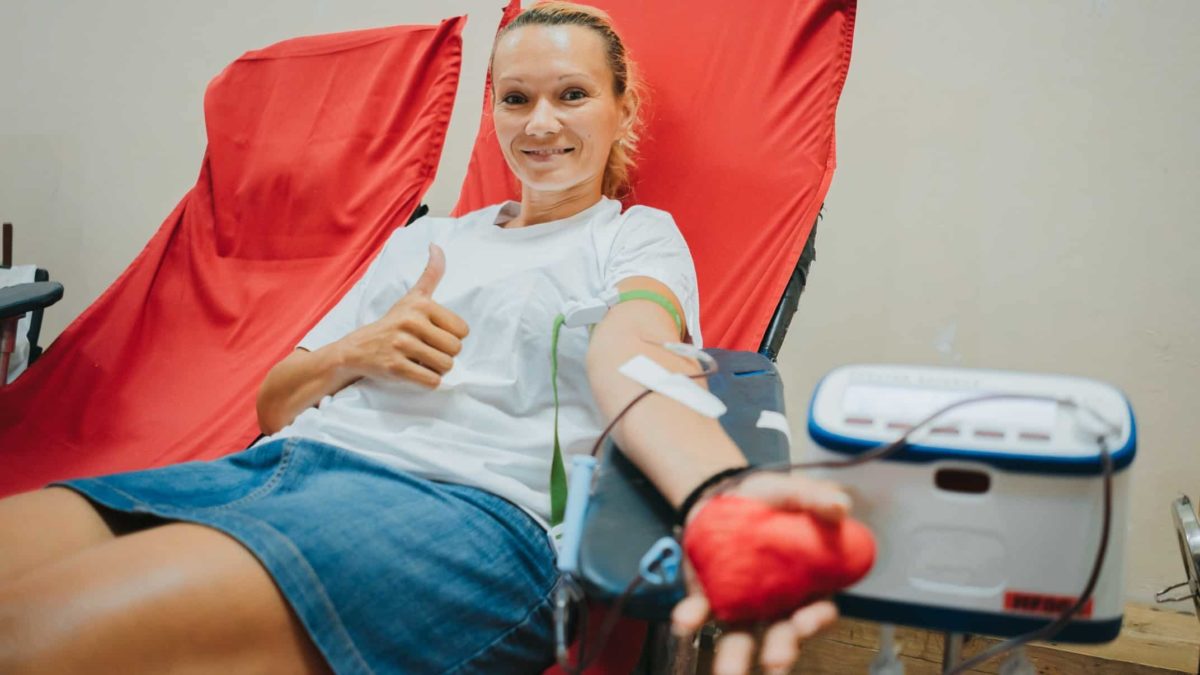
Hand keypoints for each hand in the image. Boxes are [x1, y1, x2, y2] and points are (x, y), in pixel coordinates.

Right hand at [337, 243, 469, 387]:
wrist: (357, 349)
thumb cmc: (393, 323)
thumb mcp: (412, 297)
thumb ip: (430, 274)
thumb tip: (437, 245)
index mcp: (421, 304)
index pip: (463, 330)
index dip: (451, 337)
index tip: (433, 335)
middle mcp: (410, 322)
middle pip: (455, 350)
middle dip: (444, 355)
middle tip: (425, 350)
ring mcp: (401, 345)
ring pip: (445, 366)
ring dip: (436, 368)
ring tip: (419, 360)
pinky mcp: (394, 367)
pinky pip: (431, 381)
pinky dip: (427, 381)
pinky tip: (414, 371)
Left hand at [671, 471, 849, 674]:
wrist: (721, 494)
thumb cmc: (766, 499)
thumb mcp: (791, 491)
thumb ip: (815, 497)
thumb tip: (842, 504)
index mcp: (805, 583)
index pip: (818, 611)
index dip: (816, 620)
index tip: (805, 622)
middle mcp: (775, 603)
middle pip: (782, 635)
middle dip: (780, 651)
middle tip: (775, 662)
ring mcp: (741, 604)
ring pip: (741, 638)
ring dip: (734, 658)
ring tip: (728, 673)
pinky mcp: (708, 597)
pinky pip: (700, 614)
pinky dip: (692, 620)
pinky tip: (685, 624)